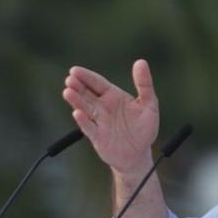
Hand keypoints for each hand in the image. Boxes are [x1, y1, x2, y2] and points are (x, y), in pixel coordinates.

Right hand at [62, 60, 159, 180]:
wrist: (138, 155)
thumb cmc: (144, 128)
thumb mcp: (149, 104)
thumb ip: (144, 84)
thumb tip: (140, 62)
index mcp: (113, 96)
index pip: (97, 83)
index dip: (86, 76)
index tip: (74, 70)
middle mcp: (103, 107)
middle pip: (87, 94)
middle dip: (77, 86)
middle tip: (70, 79)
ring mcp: (98, 122)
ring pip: (85, 108)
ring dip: (76, 101)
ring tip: (68, 92)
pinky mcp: (97, 137)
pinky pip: (89, 128)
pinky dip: (83, 121)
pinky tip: (77, 113)